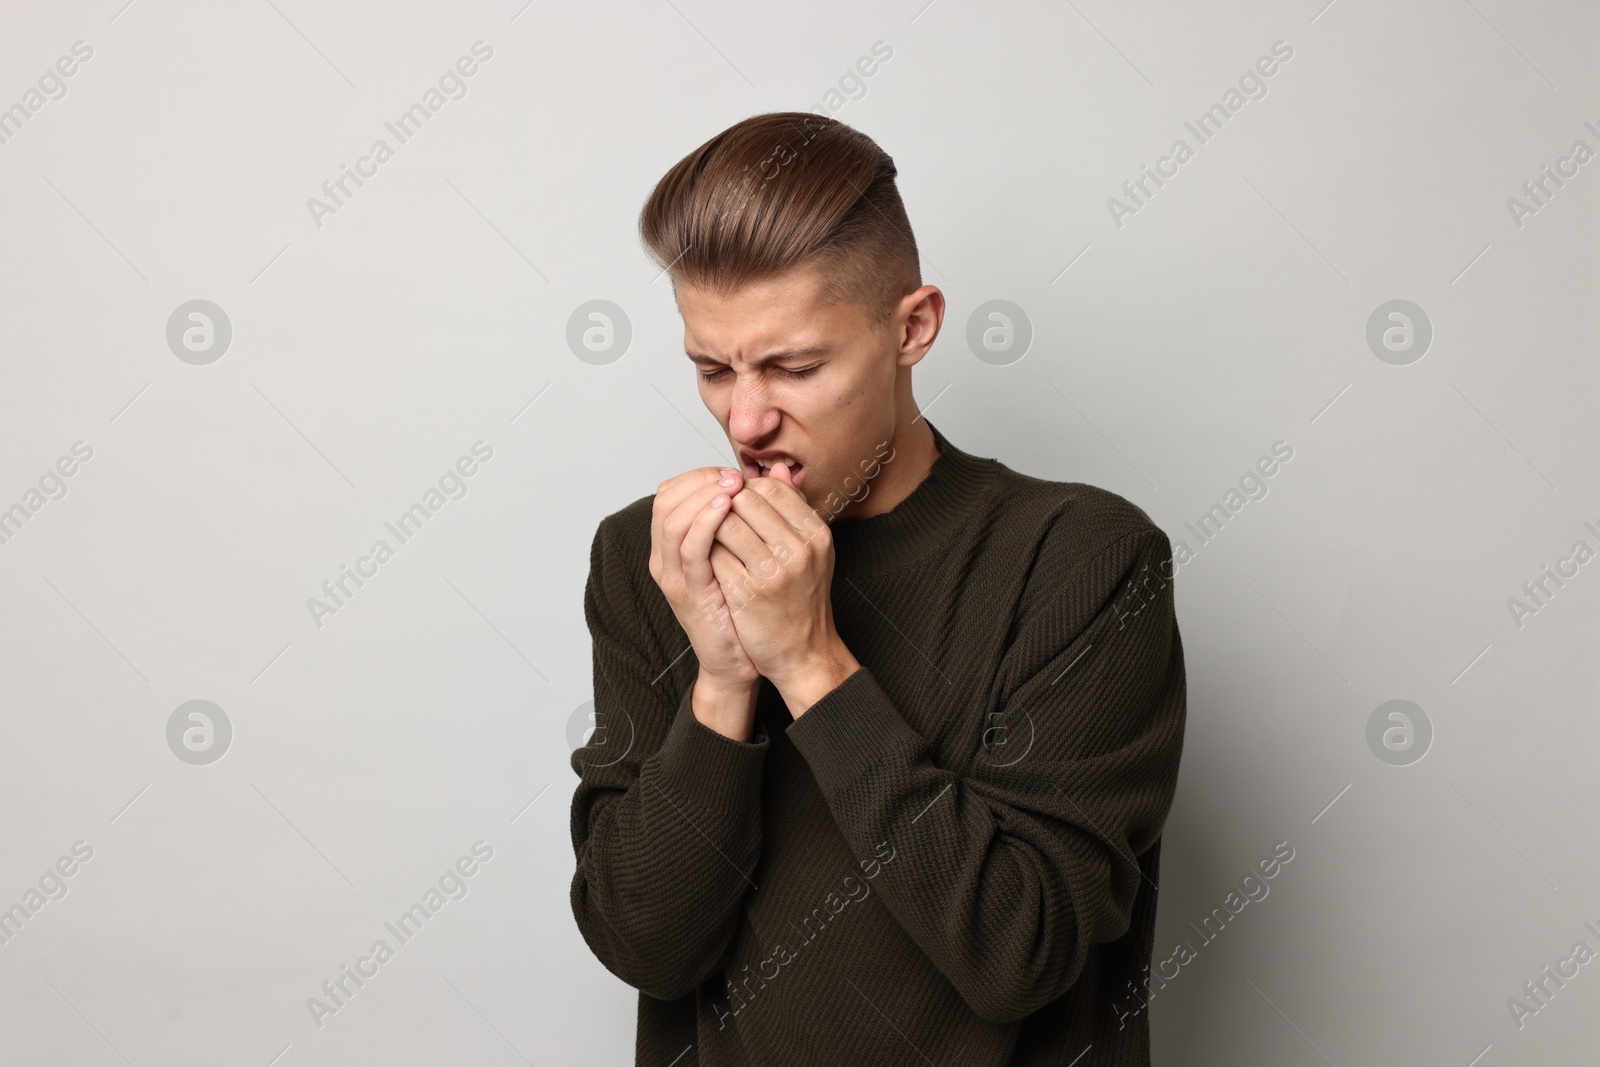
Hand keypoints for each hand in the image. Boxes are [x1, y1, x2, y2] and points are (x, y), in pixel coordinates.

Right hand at [648, 466, 756, 688]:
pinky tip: (726, 509)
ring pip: (671, 519)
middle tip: (733, 476)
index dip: (700, 475)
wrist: (739, 658)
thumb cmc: (744, 607)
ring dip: (702, 495)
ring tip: (732, 486)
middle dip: (700, 480)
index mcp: (675, 546)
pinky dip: (705, 522)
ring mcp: (674, 575)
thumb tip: (775, 474)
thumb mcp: (745, 553)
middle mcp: (666, 557)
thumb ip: (751, 515)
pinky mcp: (689, 592)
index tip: (732, 472)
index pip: (671, 493)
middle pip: (665, 499)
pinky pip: (689, 549)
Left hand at [709, 464, 851, 696]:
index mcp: (816, 535)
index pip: (772, 488)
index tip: (736, 501)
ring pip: (724, 523)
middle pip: (745, 500)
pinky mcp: (747, 593)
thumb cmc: (803, 598)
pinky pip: (714, 555)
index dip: (747, 489)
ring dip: (711, 525)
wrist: (804, 653)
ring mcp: (773, 572)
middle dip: (725, 503)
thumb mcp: (810, 551)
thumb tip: (776, 469)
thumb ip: (794, 509)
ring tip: (710, 535)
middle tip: (718, 516)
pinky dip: (705, 552)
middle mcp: (799, 550)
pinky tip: (705, 559)